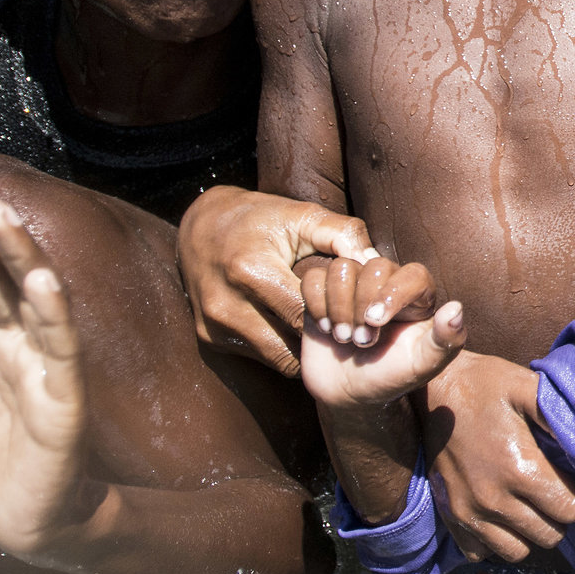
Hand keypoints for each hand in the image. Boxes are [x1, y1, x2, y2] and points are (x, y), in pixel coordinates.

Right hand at [178, 186, 375, 375]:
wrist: (200, 227)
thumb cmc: (260, 218)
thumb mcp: (301, 215)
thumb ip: (343, 233)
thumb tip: (374, 261)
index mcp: (250, 270)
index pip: (306, 314)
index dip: (337, 319)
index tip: (360, 318)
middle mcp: (227, 304)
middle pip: (293, 342)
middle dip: (324, 341)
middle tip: (350, 334)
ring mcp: (214, 326)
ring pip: (278, 358)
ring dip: (305, 351)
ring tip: (326, 334)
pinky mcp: (209, 338)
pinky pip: (260, 356)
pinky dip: (282, 347)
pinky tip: (297, 331)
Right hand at [297, 254, 460, 410]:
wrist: (351, 393)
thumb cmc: (391, 376)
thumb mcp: (423, 365)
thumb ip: (446, 340)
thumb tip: (456, 309)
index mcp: (418, 295)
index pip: (413, 273)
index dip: (394, 293)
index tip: (376, 322)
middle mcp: (386, 281)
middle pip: (373, 267)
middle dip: (362, 307)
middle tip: (363, 341)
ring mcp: (353, 283)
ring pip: (341, 268)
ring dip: (338, 307)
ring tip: (343, 338)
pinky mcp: (324, 290)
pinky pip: (314, 277)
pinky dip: (316, 303)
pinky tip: (325, 328)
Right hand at [419, 352, 574, 561]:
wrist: (432, 389)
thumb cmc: (485, 384)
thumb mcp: (527, 387)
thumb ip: (560, 417)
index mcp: (519, 469)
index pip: (569, 512)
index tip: (568, 480)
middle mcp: (493, 499)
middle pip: (548, 536)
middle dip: (556, 517)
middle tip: (550, 492)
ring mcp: (468, 512)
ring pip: (517, 552)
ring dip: (528, 532)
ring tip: (527, 505)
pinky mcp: (450, 516)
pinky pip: (480, 552)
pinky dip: (494, 540)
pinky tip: (499, 514)